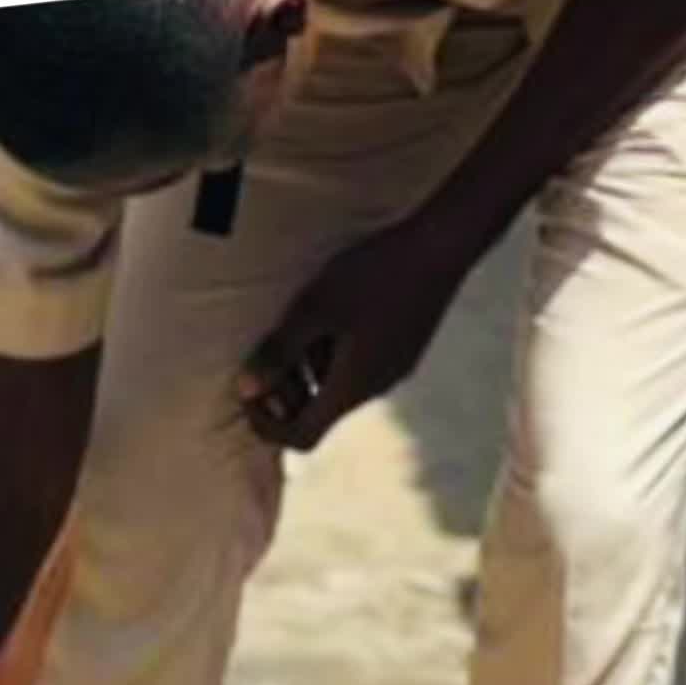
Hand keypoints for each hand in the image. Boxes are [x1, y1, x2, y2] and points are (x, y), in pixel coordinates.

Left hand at [237, 243, 445, 451]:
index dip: (267, 425)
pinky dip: (333, 357)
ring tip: (299, 327)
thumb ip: (279, 351)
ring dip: (308, 372)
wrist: (440, 247)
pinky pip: (357, 371)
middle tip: (269, 354)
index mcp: (350, 388)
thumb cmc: (373, 274)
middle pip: (318, 416)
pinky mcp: (402, 352)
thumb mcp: (314, 309)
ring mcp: (392, 372)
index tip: (250, 392)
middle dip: (285, 394)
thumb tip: (244, 391)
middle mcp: (373, 390)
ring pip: (336, 390)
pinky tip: (331, 317)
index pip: (301, 437)